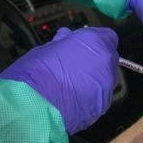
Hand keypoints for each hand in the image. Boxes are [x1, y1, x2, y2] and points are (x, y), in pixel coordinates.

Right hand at [0, 27, 117, 133]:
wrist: (36, 106)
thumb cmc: (37, 73)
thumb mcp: (46, 48)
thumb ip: (63, 42)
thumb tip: (65, 38)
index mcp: (94, 42)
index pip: (107, 36)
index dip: (93, 42)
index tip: (81, 46)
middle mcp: (105, 63)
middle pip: (107, 58)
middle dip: (94, 61)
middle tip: (73, 66)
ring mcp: (106, 86)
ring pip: (104, 79)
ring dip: (92, 80)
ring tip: (70, 85)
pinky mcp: (102, 106)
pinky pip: (99, 97)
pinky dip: (90, 96)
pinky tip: (72, 98)